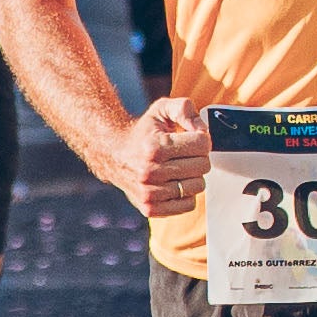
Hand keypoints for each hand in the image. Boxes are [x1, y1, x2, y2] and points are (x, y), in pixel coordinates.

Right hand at [122, 97, 213, 218]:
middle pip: (203, 166)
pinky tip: (173, 183)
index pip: (202, 144)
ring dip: (192, 176)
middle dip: (198, 156)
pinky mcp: (150, 208)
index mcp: (155, 147)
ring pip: (198, 186)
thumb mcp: (161, 109)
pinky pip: (188, 205)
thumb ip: (184, 109)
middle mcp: (150, 172)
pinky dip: (185, 194)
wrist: (114, 154)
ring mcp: (149, 193)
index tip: (189, 137)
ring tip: (177, 167)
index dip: (200, 138)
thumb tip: (203, 130)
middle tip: (183, 153)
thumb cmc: (143, 133)